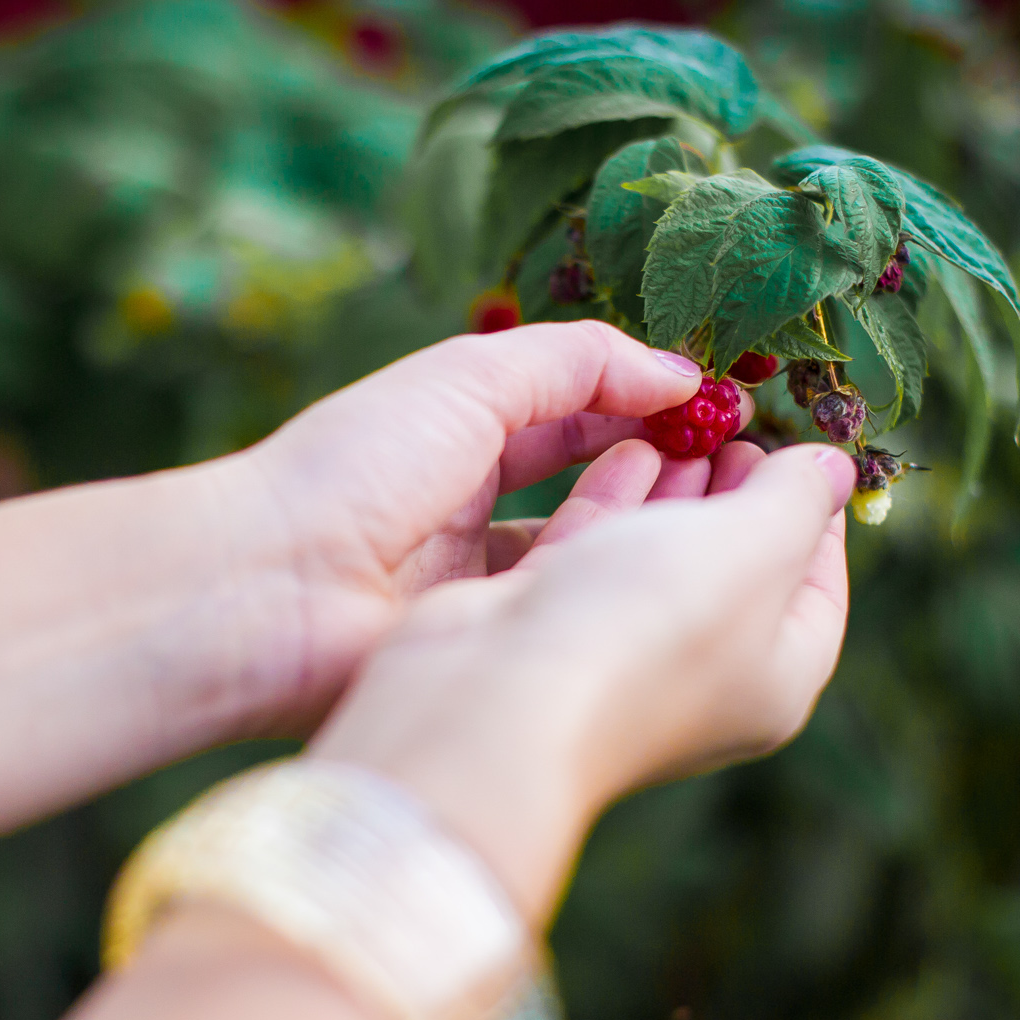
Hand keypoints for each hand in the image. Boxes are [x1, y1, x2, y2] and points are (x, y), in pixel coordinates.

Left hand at [218, 321, 712, 731]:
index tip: (722, 404)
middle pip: (586, 492)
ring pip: (586, 557)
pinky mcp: (487, 655)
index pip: (569, 420)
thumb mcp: (471, 381)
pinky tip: (674, 559)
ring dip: (651, 528)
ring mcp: (478, 593)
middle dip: (664, 475)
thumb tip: (676, 373)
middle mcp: (468, 518)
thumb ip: (576, 364)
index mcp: (452, 441)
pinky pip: (566, 614)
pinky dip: (614, 583)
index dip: (643, 410)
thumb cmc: (356, 467)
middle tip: (749, 461)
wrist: (271, 591)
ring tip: (730, 501)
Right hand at [307, 436, 854, 924]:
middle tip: (735, 427)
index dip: (816, 508)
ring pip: (663, 558)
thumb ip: (798, 498)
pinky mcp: (553, 628)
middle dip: (739, 491)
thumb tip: (833, 469)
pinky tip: (626, 449)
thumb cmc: (650, 622)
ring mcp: (622, 654)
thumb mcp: (754, 545)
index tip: (799, 444)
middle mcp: (705, 677)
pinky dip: (617, 503)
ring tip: (686, 426)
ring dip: (677, 491)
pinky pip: (598, 555)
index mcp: (776, 678)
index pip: (819, 586)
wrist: (502, 693)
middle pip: (739, 568)